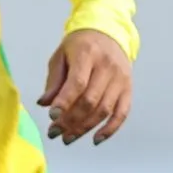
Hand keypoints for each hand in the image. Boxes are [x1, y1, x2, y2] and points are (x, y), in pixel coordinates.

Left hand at [38, 29, 131, 145]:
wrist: (108, 33)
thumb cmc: (79, 46)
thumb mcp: (61, 56)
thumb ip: (54, 80)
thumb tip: (44, 104)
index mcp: (87, 54)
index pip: (77, 82)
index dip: (65, 101)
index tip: (52, 116)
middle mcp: (107, 67)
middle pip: (91, 100)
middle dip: (71, 120)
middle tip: (55, 132)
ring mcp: (121, 79)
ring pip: (105, 109)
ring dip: (85, 127)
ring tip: (68, 138)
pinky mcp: (128, 89)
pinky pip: (122, 113)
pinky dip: (110, 129)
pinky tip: (95, 139)